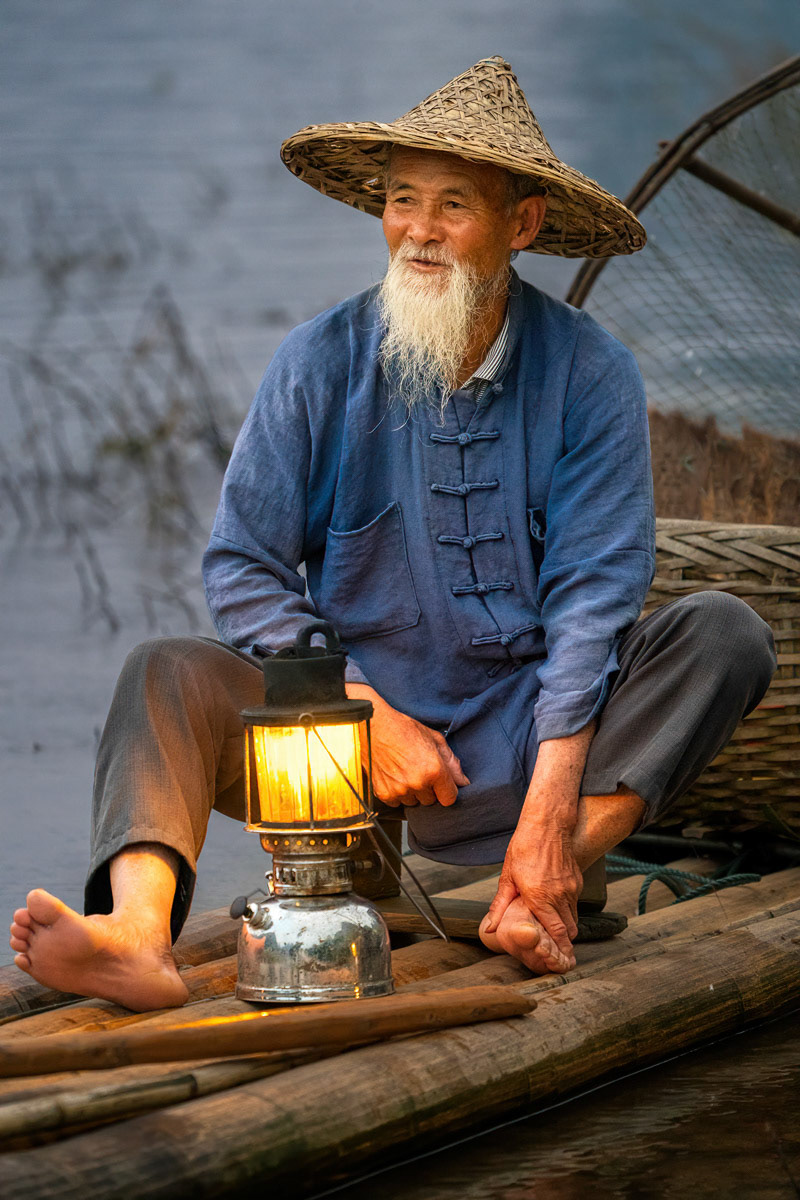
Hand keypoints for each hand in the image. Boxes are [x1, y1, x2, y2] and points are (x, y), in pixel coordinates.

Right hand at [347, 685, 468, 806]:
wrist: (374, 726)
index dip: (446, 791)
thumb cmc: (403, 729)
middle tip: (419, 770)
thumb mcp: (434, 739)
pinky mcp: (383, 793)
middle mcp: (417, 782)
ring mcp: (399, 789)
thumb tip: (463, 782)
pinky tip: (394, 775)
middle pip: (431, 801)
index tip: (441, 784)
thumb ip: (452, 763)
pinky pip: (397, 803)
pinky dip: (396, 793)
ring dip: (412, 792)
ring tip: (405, 771)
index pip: (449, 798)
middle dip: (428, 789)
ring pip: (413, 802)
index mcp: (434, 769)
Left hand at [483, 819, 581, 966]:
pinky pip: (576, 903)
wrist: (547, 824)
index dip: (559, 948)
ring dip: (565, 925)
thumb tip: (490, 927)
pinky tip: (555, 905)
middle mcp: (560, 895)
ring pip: (574, 917)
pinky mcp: (577, 881)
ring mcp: (571, 888)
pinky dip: (568, 909)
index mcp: (540, 896)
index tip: (558, 959)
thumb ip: (500, 905)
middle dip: (563, 941)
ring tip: (552, 927)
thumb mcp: (507, 876)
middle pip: (569, 930)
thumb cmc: (525, 847)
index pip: (556, 932)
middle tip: (553, 947)